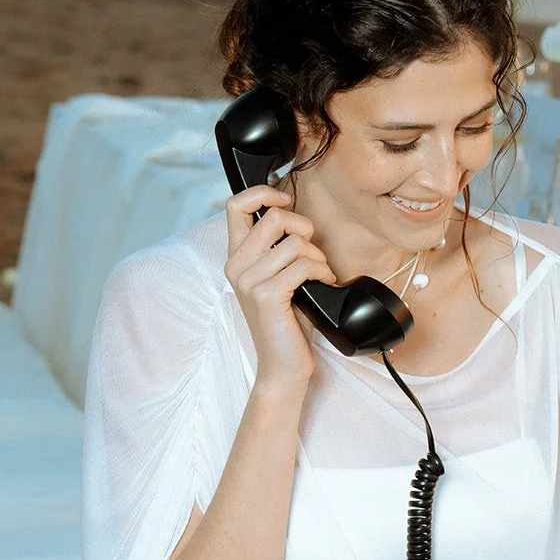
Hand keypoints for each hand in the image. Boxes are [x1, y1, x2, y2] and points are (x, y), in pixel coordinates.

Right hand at [224, 186, 337, 390]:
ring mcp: (249, 281)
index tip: (284, 202)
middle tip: (312, 252)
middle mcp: (236, 266)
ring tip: (320, 274)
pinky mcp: (266, 295)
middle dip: (304, 228)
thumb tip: (297, 218)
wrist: (282, 366)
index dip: (262, 193)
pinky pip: (304, 265)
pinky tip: (324, 283)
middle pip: (274, 218)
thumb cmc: (287, 321)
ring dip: (318, 256)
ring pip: (295, 243)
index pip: (235, 205)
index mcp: (236, 258)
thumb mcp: (279, 278)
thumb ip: (278, 249)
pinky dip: (323, 271)